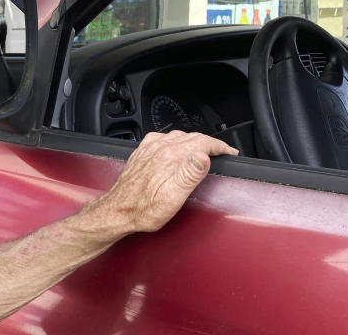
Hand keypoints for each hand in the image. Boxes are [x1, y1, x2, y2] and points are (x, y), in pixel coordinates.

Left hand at [94, 131, 237, 233]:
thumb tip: (204, 156)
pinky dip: (177, 140)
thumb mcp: (173, 197)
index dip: (220, 146)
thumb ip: (190, 174)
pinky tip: (178, 147)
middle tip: (222, 152)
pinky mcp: (142, 152)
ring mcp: (149, 149)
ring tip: (205, 149)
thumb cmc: (143, 209)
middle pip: (192, 137)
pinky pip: (164, 138)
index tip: (230, 152)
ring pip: (179, 135)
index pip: (202, 142)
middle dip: (210, 143)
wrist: (117, 211)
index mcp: (170, 157)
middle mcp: (159, 148)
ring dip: (195, 140)